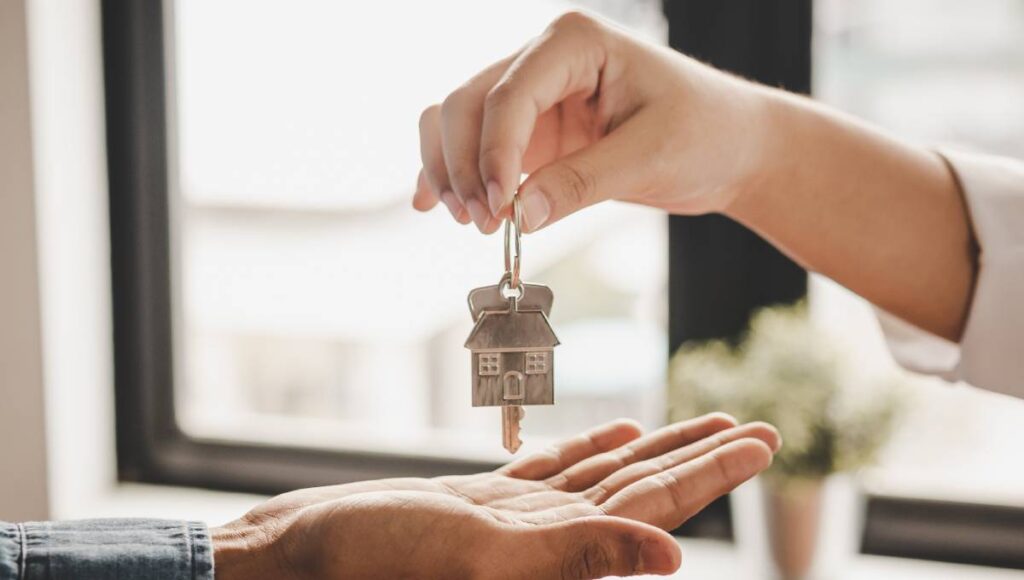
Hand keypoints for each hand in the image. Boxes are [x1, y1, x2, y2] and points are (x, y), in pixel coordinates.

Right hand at [213, 413, 779, 578]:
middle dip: (700, 456)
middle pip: (643, 488)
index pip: (657, 505)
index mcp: (560, 553)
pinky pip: (551, 474)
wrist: (296, 560)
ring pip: (604, 476)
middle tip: (756, 426)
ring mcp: (514, 521)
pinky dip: (588, 451)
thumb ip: (577, 557)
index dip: (713, 472)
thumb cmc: (373, 563)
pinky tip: (615, 434)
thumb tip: (675, 557)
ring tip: (701, 425)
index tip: (763, 439)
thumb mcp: (480, 554)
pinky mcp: (478, 505)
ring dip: (654, 448)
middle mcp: (548, 540)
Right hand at [413, 11, 770, 232]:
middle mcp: (543, 60)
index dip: (494, 153)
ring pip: (456, 121)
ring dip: (448, 169)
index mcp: (575, 42)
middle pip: (467, 103)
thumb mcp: (650, 156)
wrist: (734, 148)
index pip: (509, 94)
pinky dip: (449, 172)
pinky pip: (474, 147)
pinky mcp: (532, 133)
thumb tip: (516, 215)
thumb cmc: (707, 133)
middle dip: (463, 165)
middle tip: (483, 224)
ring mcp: (532, 97)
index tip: (498, 208)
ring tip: (469, 221)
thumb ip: (581, 183)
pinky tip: (426, 202)